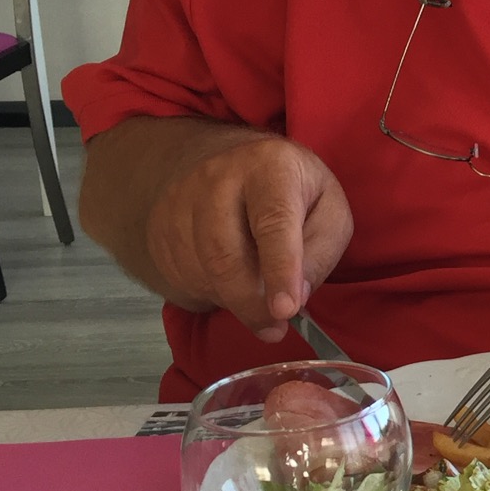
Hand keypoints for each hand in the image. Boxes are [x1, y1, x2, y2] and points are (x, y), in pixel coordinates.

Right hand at [144, 134, 353, 342]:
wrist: (231, 162)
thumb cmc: (292, 190)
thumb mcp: (329, 208)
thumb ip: (321, 251)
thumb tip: (296, 296)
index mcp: (271, 167)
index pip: (273, 222)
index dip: (280, 270)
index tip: (285, 310)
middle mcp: (218, 177)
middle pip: (225, 255)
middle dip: (251, 303)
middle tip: (274, 328)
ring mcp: (181, 200)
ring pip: (201, 271)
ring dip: (232, 300)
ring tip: (257, 300)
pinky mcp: (160, 226)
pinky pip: (181, 276)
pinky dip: (210, 293)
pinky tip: (230, 284)